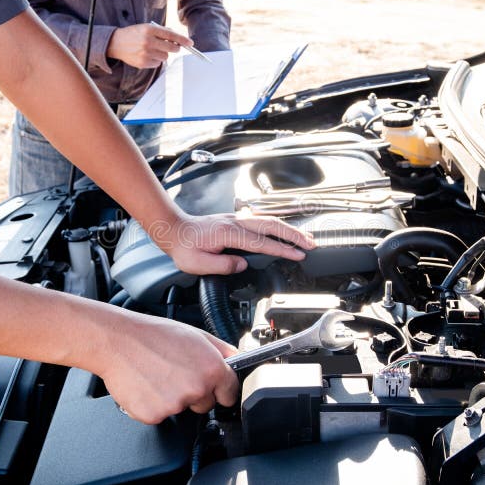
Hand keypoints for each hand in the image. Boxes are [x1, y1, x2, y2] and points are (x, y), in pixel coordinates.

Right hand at [97, 312, 238, 423]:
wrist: (118, 342)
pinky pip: (160, 415)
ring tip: (158, 375)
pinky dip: (154, 405)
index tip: (214, 388)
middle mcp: (197, 388)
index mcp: (211, 368)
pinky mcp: (155, 415)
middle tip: (176, 374)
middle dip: (195, 393)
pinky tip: (147, 385)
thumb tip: (236, 359)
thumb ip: (221, 350)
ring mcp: (176, 404)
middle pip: (206, 404)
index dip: (221, 389)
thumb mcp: (195, 334)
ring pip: (182, 409)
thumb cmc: (153, 335)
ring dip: (173, 398)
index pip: (230, 393)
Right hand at [106, 23, 192, 68]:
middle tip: (172, 47)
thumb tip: (178, 39)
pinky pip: (158, 64)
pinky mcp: (143, 63)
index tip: (190, 43)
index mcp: (150, 30)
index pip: (171, 35)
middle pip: (172, 48)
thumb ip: (161, 32)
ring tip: (152, 49)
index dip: (183, 40)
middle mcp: (148, 41)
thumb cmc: (134, 34)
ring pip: (165, 57)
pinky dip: (155, 60)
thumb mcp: (146, 28)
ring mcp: (145, 53)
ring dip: (162, 54)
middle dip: (174, 48)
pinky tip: (146, 55)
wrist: (116, 43)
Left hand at [148, 213, 316, 274]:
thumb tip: (242, 264)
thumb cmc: (183, 246)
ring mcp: (236, 219)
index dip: (282, 250)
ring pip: (269, 221)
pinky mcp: (235, 221)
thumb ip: (222, 265)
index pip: (262, 243)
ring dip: (288, 229)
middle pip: (272, 226)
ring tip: (305, 238)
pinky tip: (284, 231)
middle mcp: (235, 223)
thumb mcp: (198, 263)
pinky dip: (277, 226)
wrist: (173, 229)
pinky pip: (261, 221)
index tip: (297, 256)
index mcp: (229, 233)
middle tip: (312, 244)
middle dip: (294, 235)